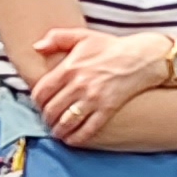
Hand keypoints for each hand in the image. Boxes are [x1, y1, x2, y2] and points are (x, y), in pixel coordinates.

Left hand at [27, 26, 172, 140]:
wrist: (140, 58)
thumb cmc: (109, 47)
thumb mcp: (82, 36)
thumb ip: (56, 38)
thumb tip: (36, 47)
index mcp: (69, 68)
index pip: (42, 92)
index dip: (37, 102)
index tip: (40, 105)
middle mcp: (79, 85)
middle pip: (52, 110)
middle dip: (46, 118)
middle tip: (47, 120)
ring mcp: (93, 99)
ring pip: (66, 122)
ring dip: (58, 131)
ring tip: (57, 132)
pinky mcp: (107, 110)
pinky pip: (87, 130)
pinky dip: (76, 138)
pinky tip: (71, 140)